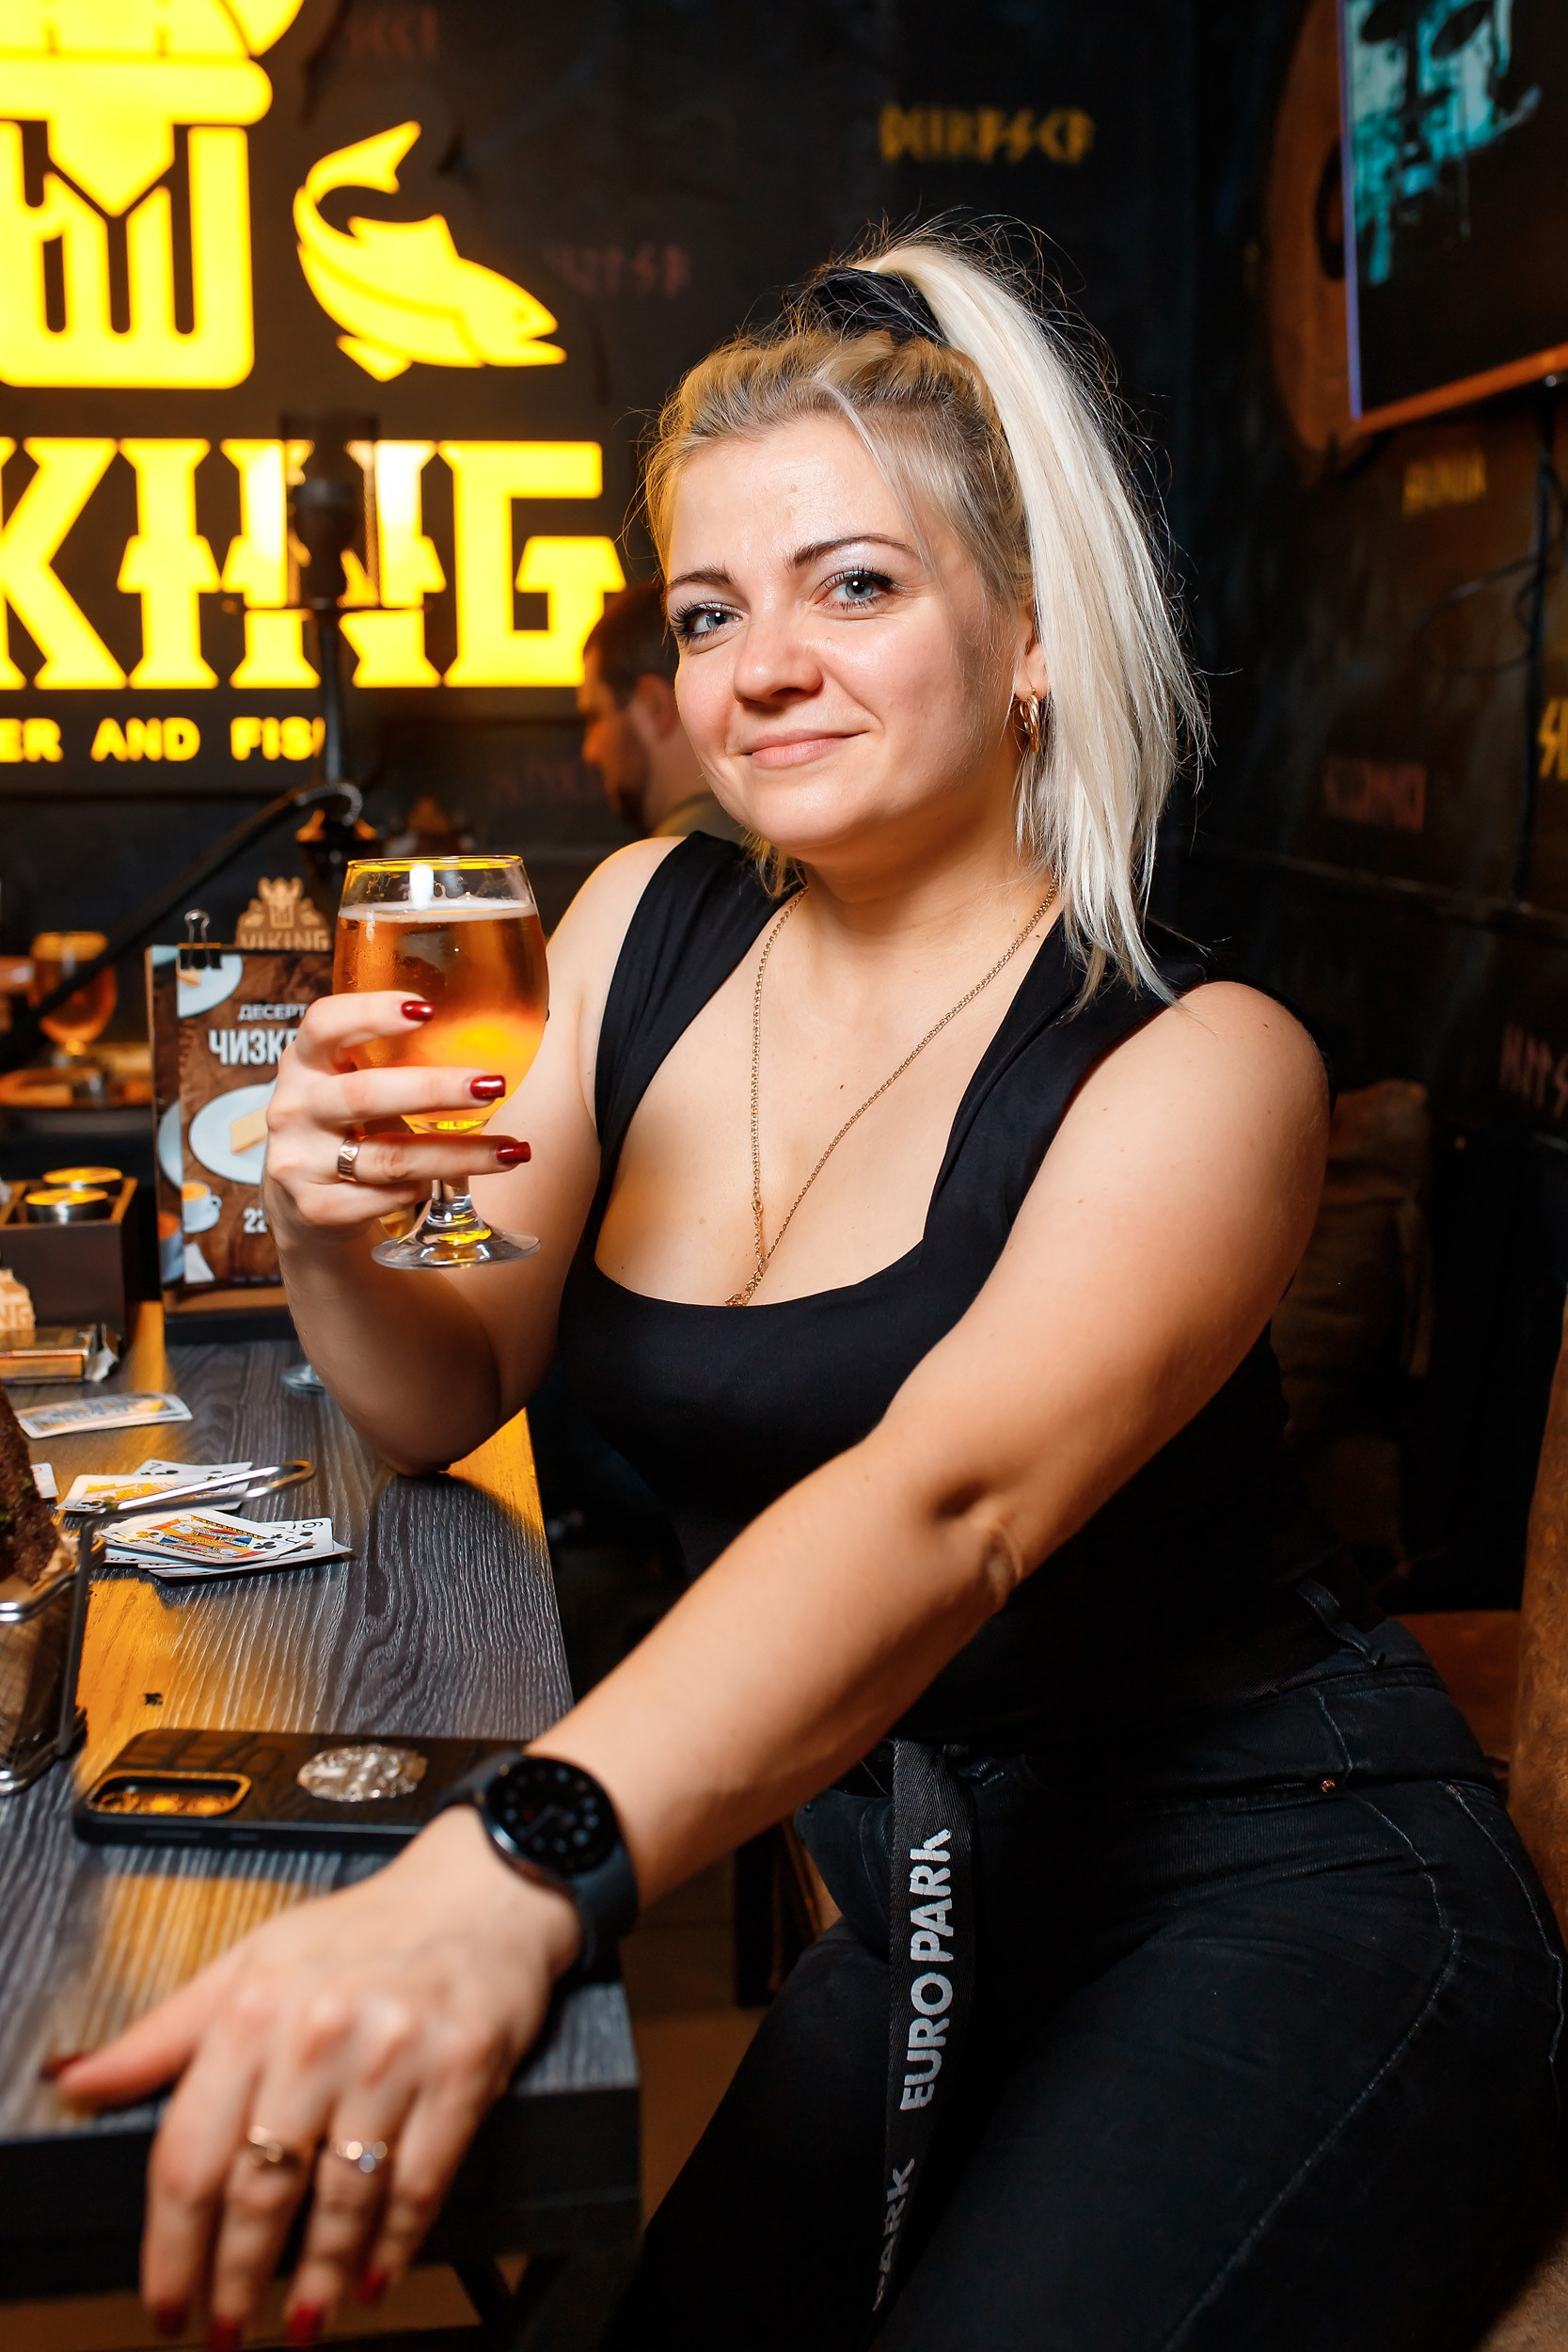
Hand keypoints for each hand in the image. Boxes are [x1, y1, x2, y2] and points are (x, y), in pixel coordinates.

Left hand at [54, 1809, 580, 2343]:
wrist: (483, 1888)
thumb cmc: (363, 1930)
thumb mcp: (251, 1964)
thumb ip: (163, 2033)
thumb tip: (78, 2082)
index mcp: (255, 2007)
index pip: (189, 2155)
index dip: (172, 2247)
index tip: (169, 2300)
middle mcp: (319, 2032)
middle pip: (259, 2191)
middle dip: (237, 2278)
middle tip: (228, 2326)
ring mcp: (393, 2055)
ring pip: (341, 2200)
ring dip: (318, 2278)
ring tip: (300, 2320)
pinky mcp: (462, 2071)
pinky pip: (418, 2184)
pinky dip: (392, 2244)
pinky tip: (372, 2276)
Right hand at [263, 992, 529, 1244]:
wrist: (302, 1197)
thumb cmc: (348, 1122)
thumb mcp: (351, 1079)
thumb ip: (392, 1059)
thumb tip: (491, 1039)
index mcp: (304, 1061)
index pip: (324, 1025)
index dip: (371, 1012)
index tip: (428, 1009)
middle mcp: (294, 1109)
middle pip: (365, 1095)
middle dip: (435, 1089)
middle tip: (493, 1085)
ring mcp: (299, 1161)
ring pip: (390, 1158)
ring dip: (458, 1155)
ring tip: (511, 1151)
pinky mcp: (314, 1207)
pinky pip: (383, 1199)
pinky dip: (419, 1191)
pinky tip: (442, 1187)